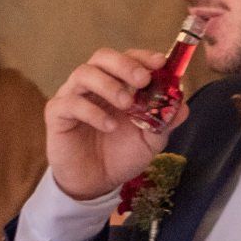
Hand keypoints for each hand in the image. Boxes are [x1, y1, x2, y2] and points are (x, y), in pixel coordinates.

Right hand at [45, 46, 179, 200]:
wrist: (96, 183)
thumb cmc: (120, 156)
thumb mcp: (150, 141)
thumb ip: (165, 123)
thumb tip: (184, 107)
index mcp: (116, 84)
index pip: (127, 58)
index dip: (142, 56)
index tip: (160, 62)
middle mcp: (93, 85)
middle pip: (102, 57)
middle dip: (124, 64)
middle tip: (142, 80)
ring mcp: (73, 97)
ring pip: (83, 74)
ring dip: (108, 85)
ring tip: (127, 105)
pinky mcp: (57, 114)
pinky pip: (70, 103)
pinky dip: (92, 112)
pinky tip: (109, 126)